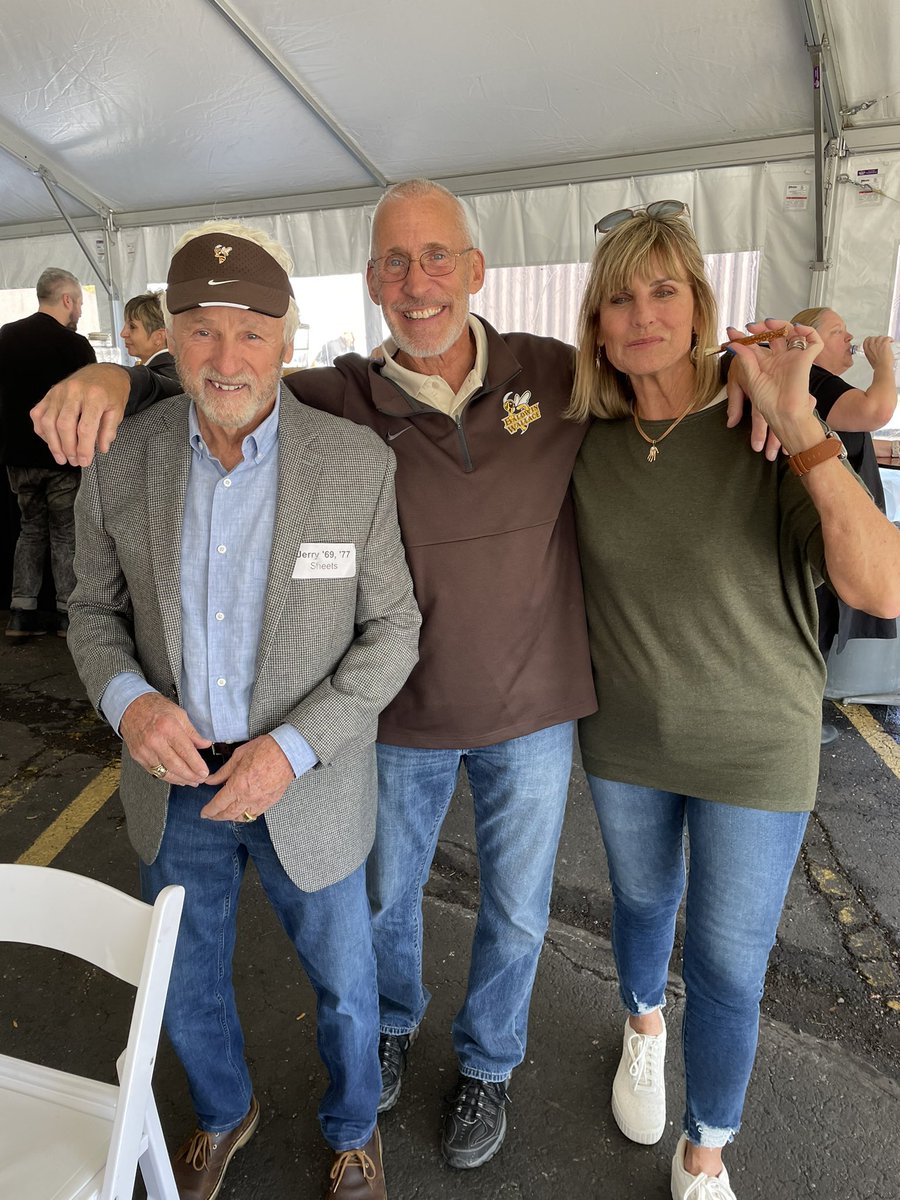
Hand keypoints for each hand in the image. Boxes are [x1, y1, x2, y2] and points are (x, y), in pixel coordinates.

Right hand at [30, 363, 130, 466]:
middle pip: (64, 426)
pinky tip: (52, 441)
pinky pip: (38, 414)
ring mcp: (59, 392)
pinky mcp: (49, 394)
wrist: (104, 371)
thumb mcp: (118, 411)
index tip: (85, 461)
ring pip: (48, 422)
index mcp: (95, 396)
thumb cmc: (112, 393)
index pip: (85, 428)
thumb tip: (101, 449)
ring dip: (53, 444)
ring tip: (62, 458)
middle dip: (68, 448)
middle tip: (74, 461)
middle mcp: (74, 391)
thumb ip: (109, 431)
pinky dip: (42, 431)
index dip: (84, 448)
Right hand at [120, 693, 211, 785]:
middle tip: (200, 779)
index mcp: (167, 727)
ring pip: (164, 772)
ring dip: (180, 779)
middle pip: (175, 765)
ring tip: (191, 781)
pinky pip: (154, 771)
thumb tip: (205, 744)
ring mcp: (144, 750)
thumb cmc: (155, 708)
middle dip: (190, 776)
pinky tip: (176, 777)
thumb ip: (193, 732)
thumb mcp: (179, 714)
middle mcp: (155, 740)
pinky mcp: (138, 756)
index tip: (204, 772)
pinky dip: (167, 777)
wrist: (131, 707)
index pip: (186, 751)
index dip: (196, 765)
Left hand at [200, 735, 294, 821]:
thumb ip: (222, 772)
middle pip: (228, 814)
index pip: (218, 804)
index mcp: (238, 785)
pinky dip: (246, 815)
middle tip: (211, 816)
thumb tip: (210, 781)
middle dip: (217, 817)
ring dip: (231, 817)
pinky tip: (243, 811)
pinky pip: (255, 814)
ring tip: (226, 814)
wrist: (288, 751)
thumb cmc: (264, 749)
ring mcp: (260, 801)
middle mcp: (248, 797)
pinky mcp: (270, 802)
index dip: (209, 811)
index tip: (204, 813)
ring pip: (242, 818)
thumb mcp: (238, 756)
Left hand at [726, 319, 823, 453]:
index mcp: (765, 364)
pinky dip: (809, 331)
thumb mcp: (751, 379)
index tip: (732, 331)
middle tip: (752, 326)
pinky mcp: (806, 359)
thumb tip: (735, 345)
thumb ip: (745, 360)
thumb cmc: (768, 402)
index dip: (744, 337)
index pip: (755, 345)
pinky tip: (796, 328)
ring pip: (792, 333)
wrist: (783, 413)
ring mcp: (793, 357)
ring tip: (770, 323)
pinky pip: (814, 340)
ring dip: (782, 324)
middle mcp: (779, 359)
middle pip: (774, 335)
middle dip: (763, 328)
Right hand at [862, 335, 894, 369]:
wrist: (882, 367)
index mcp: (866, 350)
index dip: (870, 340)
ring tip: (887, 342)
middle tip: (882, 341)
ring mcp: (877, 344)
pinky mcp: (884, 343)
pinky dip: (890, 339)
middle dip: (878, 339)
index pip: (866, 341)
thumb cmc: (878, 366)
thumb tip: (875, 354)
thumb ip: (872, 354)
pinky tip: (891, 341)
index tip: (874, 340)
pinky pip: (887, 338)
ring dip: (884, 339)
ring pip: (881, 337)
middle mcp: (871, 346)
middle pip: (874, 338)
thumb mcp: (871, 360)